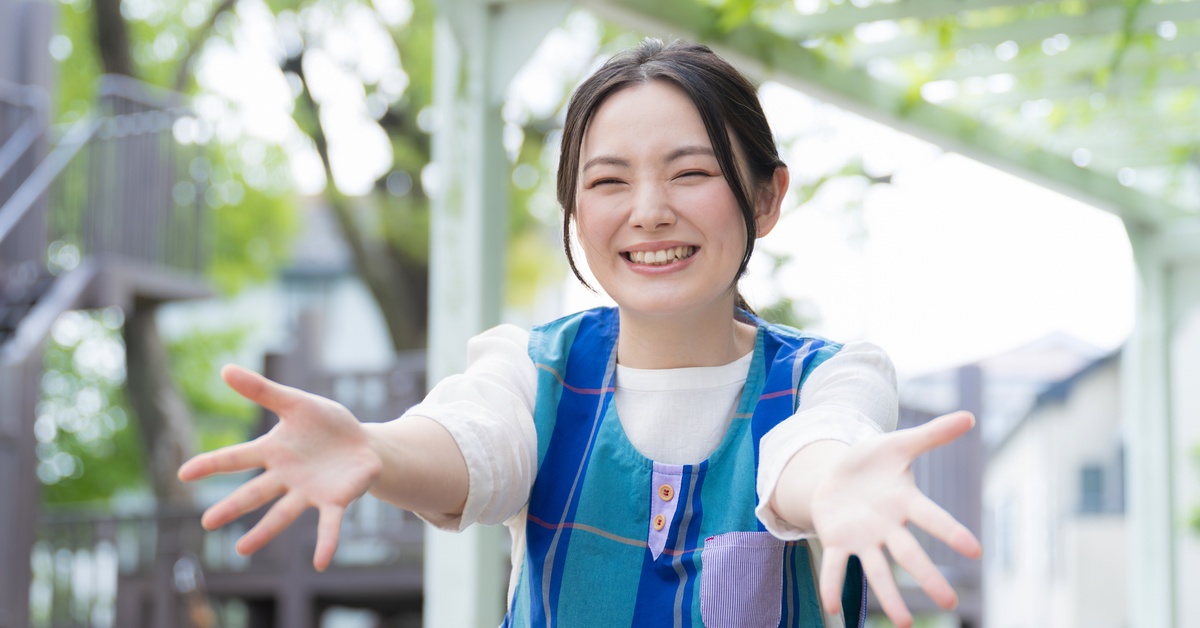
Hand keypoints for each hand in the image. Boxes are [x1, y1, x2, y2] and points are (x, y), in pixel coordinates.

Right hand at [177, 364, 381, 571]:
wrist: (364, 444)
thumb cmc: (327, 424)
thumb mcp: (296, 402)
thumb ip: (263, 391)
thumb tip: (225, 369)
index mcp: (274, 451)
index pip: (237, 457)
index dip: (212, 464)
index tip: (184, 473)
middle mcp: (286, 476)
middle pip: (255, 492)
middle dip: (232, 506)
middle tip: (207, 522)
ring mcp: (308, 492)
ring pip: (283, 514)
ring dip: (264, 532)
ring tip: (242, 551)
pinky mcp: (334, 501)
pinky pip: (328, 525)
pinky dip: (325, 543)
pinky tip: (320, 562)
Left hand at [811, 411, 981, 627]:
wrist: (836, 473)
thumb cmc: (872, 460)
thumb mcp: (898, 444)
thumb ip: (932, 435)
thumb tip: (969, 417)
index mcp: (905, 502)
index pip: (932, 518)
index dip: (951, 532)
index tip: (975, 550)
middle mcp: (888, 527)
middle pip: (910, 554)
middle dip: (928, 577)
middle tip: (950, 604)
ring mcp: (863, 537)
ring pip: (878, 570)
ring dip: (889, 596)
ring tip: (905, 624)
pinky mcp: (837, 541)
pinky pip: (835, 565)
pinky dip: (833, 585)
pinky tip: (832, 607)